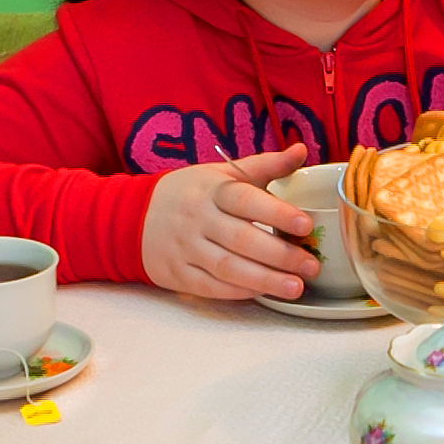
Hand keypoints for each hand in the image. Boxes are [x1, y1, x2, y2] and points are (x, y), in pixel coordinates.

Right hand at [141, 145, 320, 299]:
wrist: (131, 217)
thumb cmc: (189, 193)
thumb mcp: (221, 173)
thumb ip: (264, 165)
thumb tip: (302, 150)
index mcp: (212, 189)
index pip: (246, 199)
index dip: (277, 213)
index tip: (306, 225)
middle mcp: (198, 218)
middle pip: (241, 239)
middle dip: (280, 255)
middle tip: (311, 265)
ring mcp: (185, 248)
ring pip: (228, 267)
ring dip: (264, 280)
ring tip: (296, 287)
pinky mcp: (178, 274)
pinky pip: (210, 286)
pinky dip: (238, 291)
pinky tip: (263, 293)